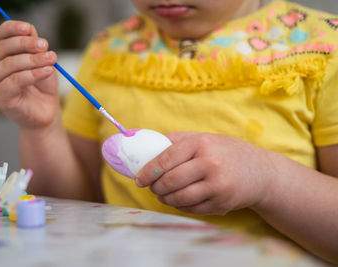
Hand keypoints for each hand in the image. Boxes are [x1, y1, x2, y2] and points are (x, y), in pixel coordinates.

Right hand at [0, 21, 58, 128]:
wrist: (45, 113)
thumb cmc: (42, 87)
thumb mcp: (42, 63)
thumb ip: (36, 48)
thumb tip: (31, 32)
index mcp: (0, 55)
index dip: (11, 29)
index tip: (29, 28)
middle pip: (2, 48)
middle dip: (25, 44)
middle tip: (45, 44)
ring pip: (9, 65)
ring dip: (33, 60)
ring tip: (52, 58)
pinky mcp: (0, 97)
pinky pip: (15, 81)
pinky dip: (33, 74)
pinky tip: (47, 71)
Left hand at [135, 132, 276, 214]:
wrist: (261, 172)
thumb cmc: (226, 152)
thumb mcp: (204, 138)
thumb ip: (176, 140)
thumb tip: (146, 147)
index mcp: (201, 144)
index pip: (165, 159)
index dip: (148, 171)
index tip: (138, 179)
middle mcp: (210, 164)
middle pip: (169, 181)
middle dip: (154, 187)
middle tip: (150, 187)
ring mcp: (217, 186)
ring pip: (178, 198)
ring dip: (164, 199)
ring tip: (162, 194)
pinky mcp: (221, 204)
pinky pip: (191, 209)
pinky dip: (179, 206)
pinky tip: (179, 199)